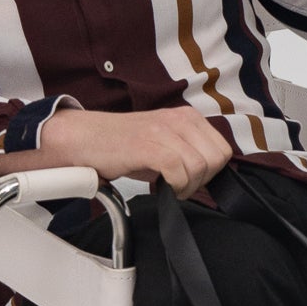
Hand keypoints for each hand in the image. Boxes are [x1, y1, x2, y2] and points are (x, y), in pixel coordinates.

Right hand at [0, 105, 234, 199]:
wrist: (83, 139)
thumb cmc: (121, 146)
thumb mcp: (164, 144)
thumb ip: (188, 153)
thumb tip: (207, 175)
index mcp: (186, 117)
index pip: (223, 149)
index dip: (211, 172)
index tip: (192, 180)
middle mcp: (178, 119)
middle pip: (217, 159)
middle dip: (203, 180)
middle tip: (180, 186)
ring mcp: (164, 130)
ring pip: (200, 166)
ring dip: (187, 186)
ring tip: (168, 187)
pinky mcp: (149, 145)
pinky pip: (180, 170)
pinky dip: (175, 187)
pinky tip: (162, 188)